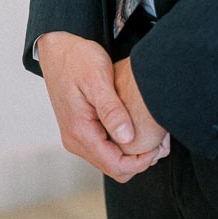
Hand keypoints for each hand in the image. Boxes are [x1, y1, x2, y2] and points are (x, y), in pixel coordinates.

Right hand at [37, 32, 168, 182]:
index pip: (114, 165)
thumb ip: (111, 110)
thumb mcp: (97, 78)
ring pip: (110, 161)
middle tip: (160, 141)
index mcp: (79, 131)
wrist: (57, 50)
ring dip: (132, 154)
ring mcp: (76, 137)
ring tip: (151, 133)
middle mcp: (75, 140)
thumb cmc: (76, 59)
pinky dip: (123, 145)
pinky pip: (105, 149)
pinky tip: (135, 127)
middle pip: (113, 168)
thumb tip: (127, 138)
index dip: (140, 162)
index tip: (158, 146)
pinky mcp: (81, 131)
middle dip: (139, 161)